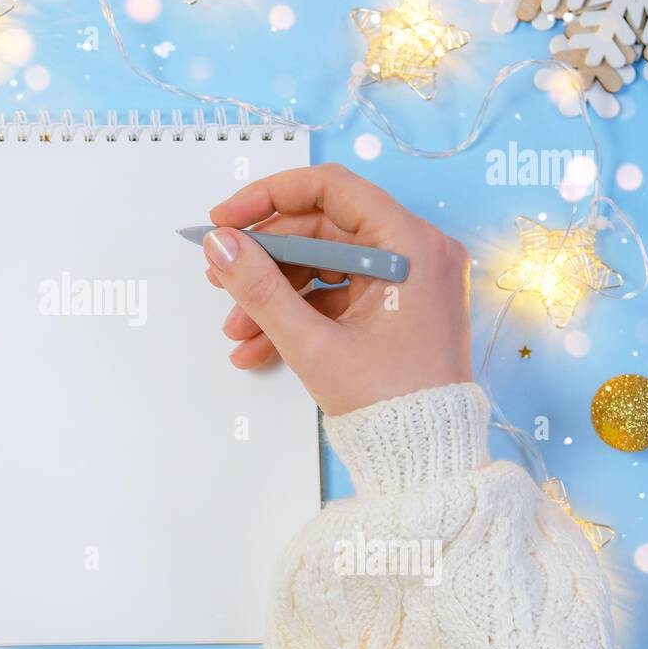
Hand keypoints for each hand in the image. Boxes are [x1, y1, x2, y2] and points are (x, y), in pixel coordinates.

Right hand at [201, 163, 471, 416]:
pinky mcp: (397, 306)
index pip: (330, 189)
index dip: (269, 197)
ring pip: (324, 266)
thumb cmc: (390, 403)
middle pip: (322, 230)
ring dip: (275, 295)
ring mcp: (408, 279)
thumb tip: (220, 244)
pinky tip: (258, 347)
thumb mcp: (312, 342)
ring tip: (237, 330)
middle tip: (220, 277)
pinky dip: (299, 314)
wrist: (427, 459)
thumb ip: (260, 288)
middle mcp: (416, 251)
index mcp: (410, 245)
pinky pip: (339, 294)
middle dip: (266, 260)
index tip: (226, 220)